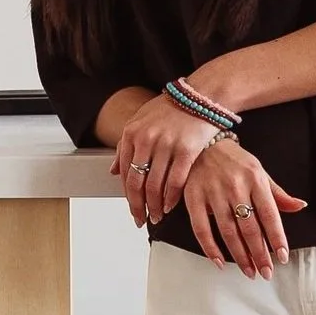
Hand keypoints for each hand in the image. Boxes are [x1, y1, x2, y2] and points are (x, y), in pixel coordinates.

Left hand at [111, 91, 226, 226]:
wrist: (201, 94)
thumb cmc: (171, 108)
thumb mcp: (141, 121)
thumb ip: (125, 145)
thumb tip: (113, 171)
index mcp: (132, 133)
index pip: (125, 174)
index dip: (128, 196)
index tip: (132, 210)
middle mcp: (146, 139)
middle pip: (137, 183)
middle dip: (138, 207)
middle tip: (141, 220)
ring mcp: (166, 145)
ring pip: (155, 186)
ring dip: (155, 206)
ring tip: (157, 216)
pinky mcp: (187, 149)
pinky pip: (176, 181)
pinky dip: (172, 197)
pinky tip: (171, 206)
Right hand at [178, 137, 305, 274]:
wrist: (204, 143)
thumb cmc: (235, 161)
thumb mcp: (260, 172)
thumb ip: (278, 194)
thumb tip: (299, 207)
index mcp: (255, 180)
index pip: (269, 215)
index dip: (276, 238)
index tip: (282, 257)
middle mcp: (235, 187)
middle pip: (249, 227)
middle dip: (259, 253)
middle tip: (266, 272)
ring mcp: (213, 193)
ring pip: (228, 231)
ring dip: (239, 255)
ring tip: (249, 271)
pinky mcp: (193, 198)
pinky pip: (201, 228)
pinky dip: (210, 247)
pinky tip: (218, 261)